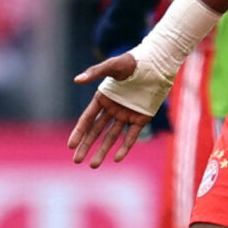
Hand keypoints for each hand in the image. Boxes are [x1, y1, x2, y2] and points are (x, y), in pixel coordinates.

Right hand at [67, 52, 153, 167]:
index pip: (87, 120)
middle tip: (77, 161)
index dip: (79, 133)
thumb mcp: (113, 66)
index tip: (70, 146)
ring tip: (93, 165)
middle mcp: (112, 109)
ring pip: (112, 137)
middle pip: (96, 132)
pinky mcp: (142, 118)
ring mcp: (127, 115)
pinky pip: (132, 135)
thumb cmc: (132, 62)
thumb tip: (76, 80)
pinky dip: (125, 147)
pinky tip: (117, 158)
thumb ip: (95, 72)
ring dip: (103, 151)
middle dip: (86, 146)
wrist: (157, 64)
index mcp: (102, 99)